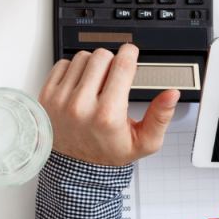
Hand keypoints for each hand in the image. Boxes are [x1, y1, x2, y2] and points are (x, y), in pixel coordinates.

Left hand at [39, 44, 179, 165]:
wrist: (75, 165)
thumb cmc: (108, 151)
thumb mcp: (143, 142)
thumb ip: (161, 117)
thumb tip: (171, 94)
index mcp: (108, 115)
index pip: (122, 66)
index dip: (130, 53)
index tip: (130, 53)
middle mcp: (81, 106)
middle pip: (102, 56)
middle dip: (112, 62)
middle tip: (113, 78)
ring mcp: (61, 100)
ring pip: (82, 57)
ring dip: (92, 65)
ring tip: (96, 84)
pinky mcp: (46, 96)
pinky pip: (63, 63)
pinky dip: (74, 70)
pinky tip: (80, 85)